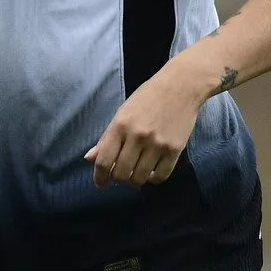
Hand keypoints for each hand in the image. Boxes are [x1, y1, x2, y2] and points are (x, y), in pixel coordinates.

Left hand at [84, 65, 209, 187]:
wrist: (181, 86)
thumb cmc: (147, 98)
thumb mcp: (122, 114)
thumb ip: (106, 139)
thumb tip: (89, 159)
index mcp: (120, 126)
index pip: (104, 161)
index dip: (99, 177)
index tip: (100, 184)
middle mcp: (137, 136)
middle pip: (121, 174)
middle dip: (118, 179)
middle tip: (121, 174)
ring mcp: (157, 144)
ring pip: (140, 178)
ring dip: (135, 180)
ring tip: (136, 172)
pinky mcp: (175, 149)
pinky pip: (160, 176)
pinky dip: (153, 179)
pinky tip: (151, 172)